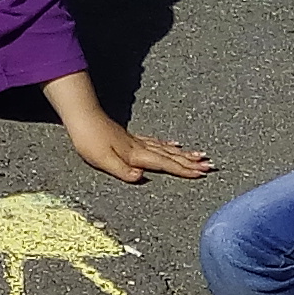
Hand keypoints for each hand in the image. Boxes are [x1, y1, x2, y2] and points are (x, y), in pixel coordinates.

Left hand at [70, 119, 212, 183]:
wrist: (83, 116)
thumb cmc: (89, 140)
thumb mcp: (102, 159)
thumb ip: (122, 170)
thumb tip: (141, 178)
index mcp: (136, 155)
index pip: (164, 164)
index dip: (183, 169)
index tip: (201, 173)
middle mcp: (141, 147)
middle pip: (171, 156)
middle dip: (191, 162)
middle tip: (210, 165)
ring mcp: (137, 141)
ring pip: (167, 149)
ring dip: (184, 154)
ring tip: (200, 156)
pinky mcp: (132, 138)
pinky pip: (157, 143)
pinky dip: (169, 145)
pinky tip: (175, 144)